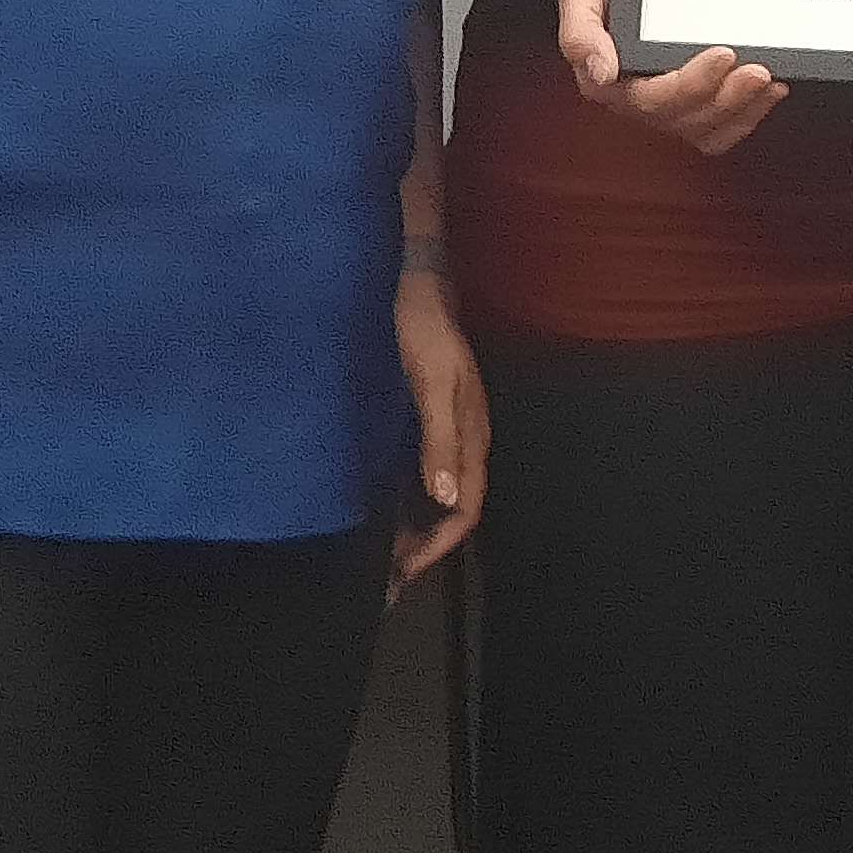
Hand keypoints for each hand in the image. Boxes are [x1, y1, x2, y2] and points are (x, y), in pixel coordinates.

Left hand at [387, 263, 488, 599]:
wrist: (416, 279)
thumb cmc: (424, 329)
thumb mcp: (432, 383)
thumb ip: (439, 440)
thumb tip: (445, 499)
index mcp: (472, 434)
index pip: (465, 507)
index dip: (438, 544)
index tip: (404, 573)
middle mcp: (465, 437)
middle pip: (454, 506)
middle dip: (426, 544)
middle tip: (386, 574)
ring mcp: (447, 426)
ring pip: (438, 492)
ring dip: (415, 524)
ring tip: (381, 550)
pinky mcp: (427, 414)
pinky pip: (423, 470)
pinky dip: (406, 497)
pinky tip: (380, 504)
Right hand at [557, 0, 784, 153]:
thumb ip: (580, 29)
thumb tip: (601, 72)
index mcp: (608, 76)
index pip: (650, 99)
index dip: (689, 86)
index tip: (723, 54)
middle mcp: (638, 94)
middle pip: (684, 118)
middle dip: (725, 98)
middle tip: (757, 69)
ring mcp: (669, 99)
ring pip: (706, 129)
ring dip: (741, 110)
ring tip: (767, 80)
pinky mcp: (696, 96)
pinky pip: (722, 125)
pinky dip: (749, 114)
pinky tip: (770, 89)